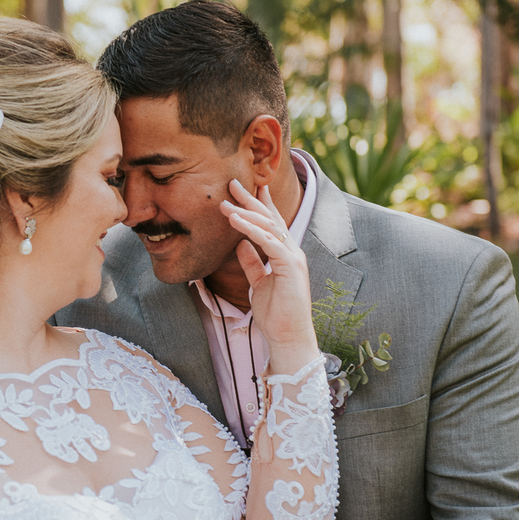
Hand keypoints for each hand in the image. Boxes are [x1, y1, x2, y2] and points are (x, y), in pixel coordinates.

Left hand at [219, 179, 318, 374]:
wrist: (288, 336)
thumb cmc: (276, 314)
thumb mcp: (258, 284)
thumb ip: (252, 264)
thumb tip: (240, 245)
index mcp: (285, 255)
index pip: (273, 224)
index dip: (260, 204)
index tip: (250, 187)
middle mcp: (291, 252)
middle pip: (270, 218)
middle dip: (251, 200)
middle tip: (233, 183)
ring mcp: (292, 257)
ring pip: (268, 227)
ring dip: (245, 212)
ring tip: (226, 202)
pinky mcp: (289, 266)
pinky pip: (268, 242)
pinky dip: (250, 230)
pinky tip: (235, 220)